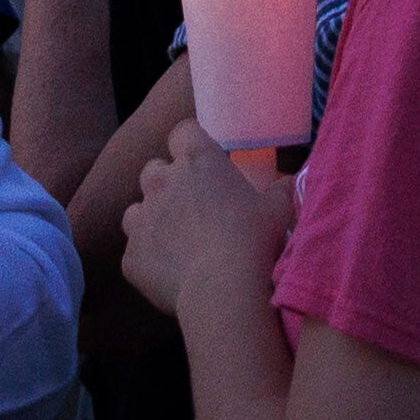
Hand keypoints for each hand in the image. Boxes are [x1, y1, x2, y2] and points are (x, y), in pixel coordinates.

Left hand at [116, 111, 291, 340]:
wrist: (222, 288)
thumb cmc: (253, 239)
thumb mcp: (278, 209)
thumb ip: (281, 189)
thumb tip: (288, 182)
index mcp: (196, 160)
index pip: (182, 132)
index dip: (190, 144)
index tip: (202, 162)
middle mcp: (162, 182)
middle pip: (154, 169)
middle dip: (167, 182)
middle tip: (190, 205)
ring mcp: (141, 219)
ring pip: (136, 209)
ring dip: (151, 219)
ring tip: (175, 240)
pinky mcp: (131, 256)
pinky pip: (135, 252)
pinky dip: (148, 259)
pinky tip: (170, 273)